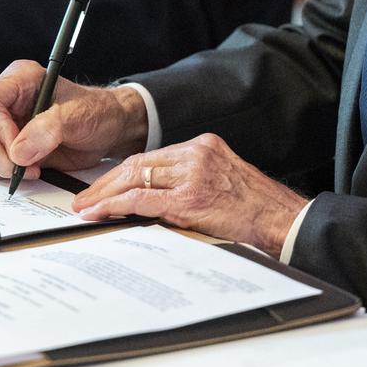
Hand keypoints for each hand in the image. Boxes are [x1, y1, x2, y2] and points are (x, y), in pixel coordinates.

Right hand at [0, 60, 149, 181]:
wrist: (109, 129)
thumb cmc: (97, 113)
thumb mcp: (78, 116)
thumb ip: (48, 130)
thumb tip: (18, 152)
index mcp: (20, 81)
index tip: (19, 148)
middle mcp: (7, 101)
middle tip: (26, 168)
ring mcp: (6, 124)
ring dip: (4, 166)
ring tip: (35, 169)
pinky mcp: (10, 146)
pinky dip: (7, 174)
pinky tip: (32, 170)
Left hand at [72, 134, 308, 258]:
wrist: (283, 221)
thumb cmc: (256, 209)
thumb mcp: (223, 181)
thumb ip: (191, 181)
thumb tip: (155, 197)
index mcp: (202, 145)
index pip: (149, 157)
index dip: (120, 173)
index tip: (101, 186)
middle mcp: (195, 153)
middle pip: (137, 164)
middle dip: (105, 183)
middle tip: (83, 198)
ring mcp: (192, 174)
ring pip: (135, 179)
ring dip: (105, 195)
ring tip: (86, 209)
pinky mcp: (190, 198)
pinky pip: (143, 199)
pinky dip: (117, 206)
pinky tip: (101, 214)